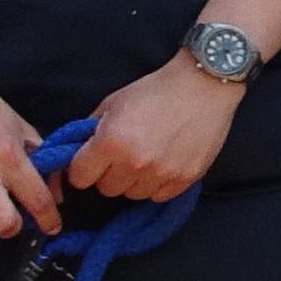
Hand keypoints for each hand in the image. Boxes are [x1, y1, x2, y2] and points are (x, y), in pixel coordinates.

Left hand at [72, 54, 241, 202]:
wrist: (203, 85)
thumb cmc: (156, 90)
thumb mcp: (113, 102)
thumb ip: (90, 130)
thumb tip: (77, 151)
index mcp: (110, 141)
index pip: (79, 177)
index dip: (83, 168)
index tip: (92, 161)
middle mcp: (134, 162)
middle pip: (106, 189)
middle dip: (110, 173)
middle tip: (123, 154)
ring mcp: (161, 173)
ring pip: (133, 195)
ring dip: (135, 180)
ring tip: (147, 156)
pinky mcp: (185, 179)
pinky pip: (159, 196)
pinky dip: (158, 183)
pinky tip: (164, 162)